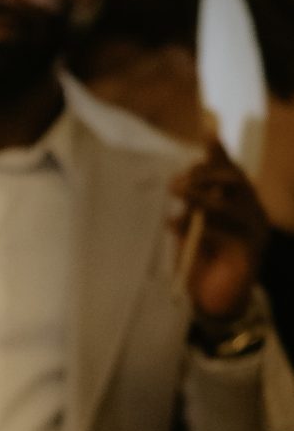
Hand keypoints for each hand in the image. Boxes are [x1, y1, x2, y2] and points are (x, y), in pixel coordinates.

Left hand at [170, 141, 267, 324]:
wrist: (213, 301)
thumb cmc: (202, 260)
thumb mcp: (193, 225)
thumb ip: (192, 204)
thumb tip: (180, 179)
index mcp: (239, 201)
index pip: (231, 169)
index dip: (220, 150)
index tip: (207, 129)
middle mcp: (252, 211)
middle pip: (235, 180)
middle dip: (205, 173)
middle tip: (176, 181)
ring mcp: (254, 231)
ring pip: (232, 204)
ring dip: (200, 196)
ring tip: (175, 192)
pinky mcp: (250, 252)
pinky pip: (228, 233)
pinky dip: (200, 227)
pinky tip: (175, 226)